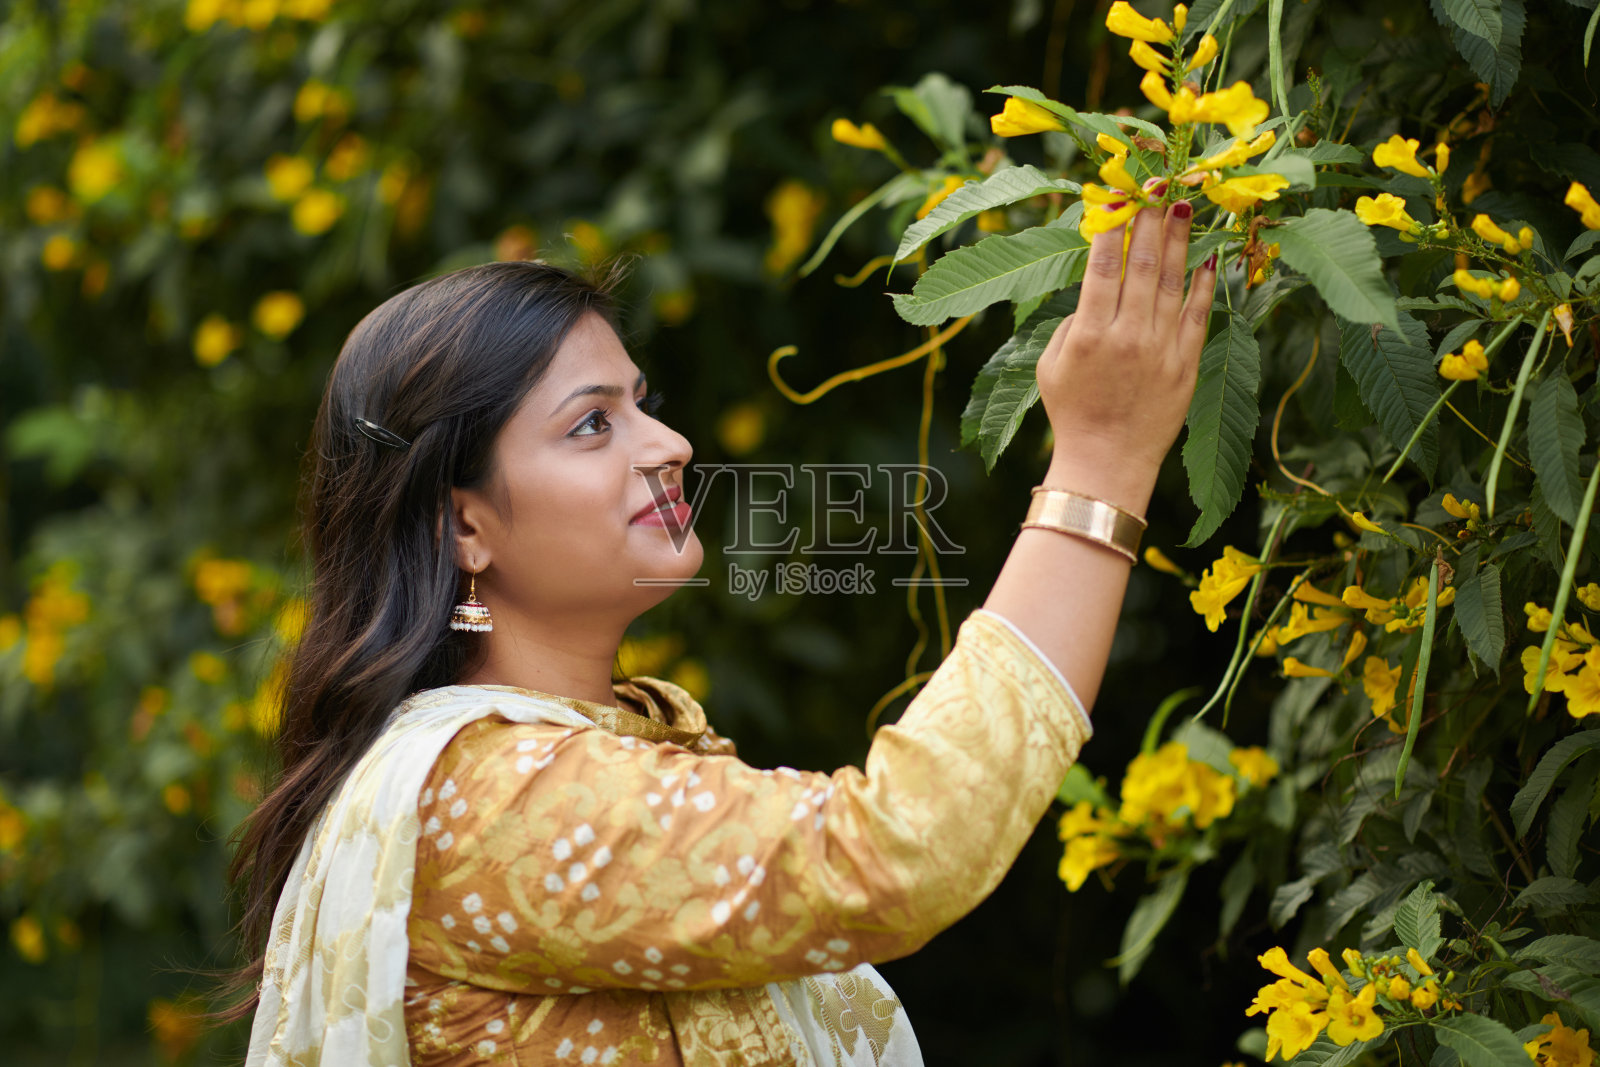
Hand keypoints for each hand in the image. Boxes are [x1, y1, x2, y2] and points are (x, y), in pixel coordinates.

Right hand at [1034, 203, 1216, 512]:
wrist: (1107, 461)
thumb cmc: (1072, 412)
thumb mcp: (1051, 365)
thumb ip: (1072, 322)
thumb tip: (1098, 286)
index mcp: (1089, 334)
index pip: (1102, 266)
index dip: (1112, 228)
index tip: (1119, 200)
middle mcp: (1127, 336)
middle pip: (1142, 265)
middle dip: (1150, 222)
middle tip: (1157, 188)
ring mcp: (1161, 349)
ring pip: (1173, 282)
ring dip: (1179, 240)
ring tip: (1184, 205)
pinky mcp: (1186, 365)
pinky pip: (1199, 315)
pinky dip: (1205, 284)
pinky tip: (1209, 257)